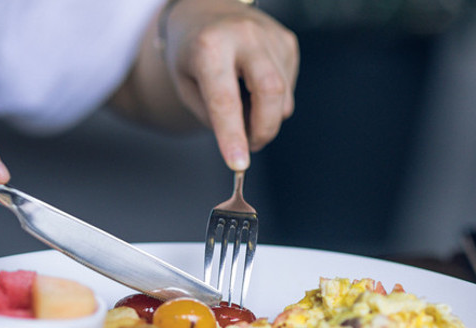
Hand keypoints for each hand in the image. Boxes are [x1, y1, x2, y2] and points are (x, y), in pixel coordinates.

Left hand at [162, 0, 297, 170]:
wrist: (205, 12)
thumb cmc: (192, 55)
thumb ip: (213, 116)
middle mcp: (244, 35)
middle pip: (270, 92)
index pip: (225, 99)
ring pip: (283, 96)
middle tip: (250, 146)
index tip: (239, 164)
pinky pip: (289, 87)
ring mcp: (271, 36)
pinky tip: (253, 85)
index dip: (232, 136)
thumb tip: (246, 143)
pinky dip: (273, 100)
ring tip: (243, 107)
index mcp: (210, 46)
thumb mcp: (186, 86)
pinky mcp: (287, 42)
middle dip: (264, 129)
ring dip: (266, 116)